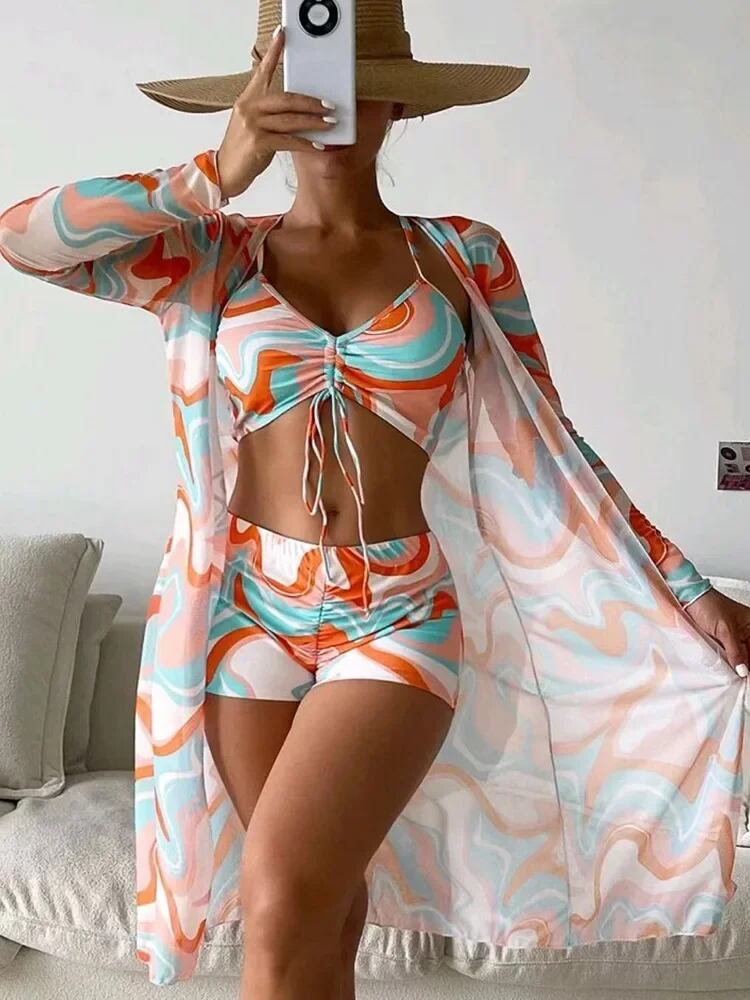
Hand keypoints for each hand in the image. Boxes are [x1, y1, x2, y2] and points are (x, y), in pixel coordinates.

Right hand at [216, 24, 335, 198]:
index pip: (262, 72)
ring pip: (290, 120)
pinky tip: (317, 146)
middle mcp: (249, 108)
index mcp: (248, 100)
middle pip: (286, 99)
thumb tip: (298, 112)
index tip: (282, 36)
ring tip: (329, 124)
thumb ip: (270, 114)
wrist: (225, 172)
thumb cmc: (242, 151)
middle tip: (329, 106)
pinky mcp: (258, 143)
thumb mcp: (252, 125)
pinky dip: (305, 144)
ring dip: (313, 122)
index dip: (273, 52)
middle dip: (311, 102)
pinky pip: (288, 141)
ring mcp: (253, 125)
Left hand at [684, 588, 749, 676]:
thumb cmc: (708, 605)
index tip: (746, 677)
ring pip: (738, 658)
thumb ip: (736, 652)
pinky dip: (726, 664)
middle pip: (747, 656)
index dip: (749, 665)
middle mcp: (744, 631)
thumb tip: (744, 671)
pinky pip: (726, 657)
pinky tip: (724, 671)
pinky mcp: (719, 642)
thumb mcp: (725, 630)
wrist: (685, 598)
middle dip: (744, 667)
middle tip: (740, 679)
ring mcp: (731, 638)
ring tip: (732, 677)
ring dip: (735, 667)